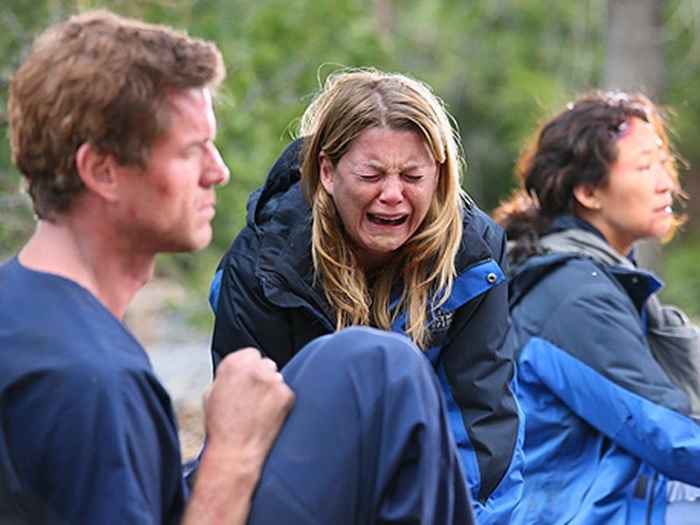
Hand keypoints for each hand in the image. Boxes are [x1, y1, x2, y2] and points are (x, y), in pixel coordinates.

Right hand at [203, 348, 293, 467]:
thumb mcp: (211, 393)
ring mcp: (273, 380)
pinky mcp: (286, 394)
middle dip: (262, 377)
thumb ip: (226, 376)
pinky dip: (280, 402)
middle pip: (266, 364)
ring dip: (271, 389)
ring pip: (277, 378)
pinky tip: (268, 415)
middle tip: (254, 396)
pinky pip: (286, 392)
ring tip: (260, 409)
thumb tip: (235, 371)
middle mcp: (255, 368)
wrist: (235, 450)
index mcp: (234, 363)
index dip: (249, 368)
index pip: (251, 354)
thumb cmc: (221, 426)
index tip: (247, 379)